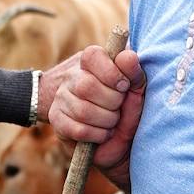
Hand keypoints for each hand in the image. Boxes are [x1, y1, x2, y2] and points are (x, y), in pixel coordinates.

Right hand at [47, 46, 144, 187]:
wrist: (115, 138)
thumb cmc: (126, 107)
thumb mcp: (136, 89)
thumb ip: (135, 74)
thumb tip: (127, 57)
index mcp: (92, 63)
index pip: (92, 55)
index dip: (111, 72)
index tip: (124, 85)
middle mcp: (72, 77)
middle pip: (87, 86)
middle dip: (112, 101)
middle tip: (119, 106)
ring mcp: (62, 98)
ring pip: (83, 110)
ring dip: (107, 120)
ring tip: (113, 120)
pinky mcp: (57, 120)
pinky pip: (79, 130)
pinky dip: (98, 135)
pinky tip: (104, 132)